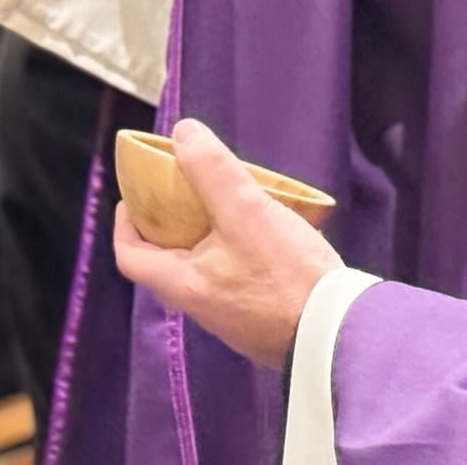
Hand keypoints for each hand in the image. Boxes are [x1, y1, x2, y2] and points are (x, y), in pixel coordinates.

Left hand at [112, 118, 340, 369]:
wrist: (341, 333)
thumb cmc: (286, 274)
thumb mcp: (245, 210)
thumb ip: (211, 170)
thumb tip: (182, 132)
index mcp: (184, 285)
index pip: (130, 256)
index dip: (126, 222)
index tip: (135, 195)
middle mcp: (202, 308)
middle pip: (168, 259)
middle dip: (172, 221)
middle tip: (187, 188)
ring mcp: (234, 318)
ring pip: (206, 268)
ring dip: (210, 234)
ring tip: (231, 202)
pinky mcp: (264, 320)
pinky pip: (238, 279)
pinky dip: (240, 250)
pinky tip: (268, 231)